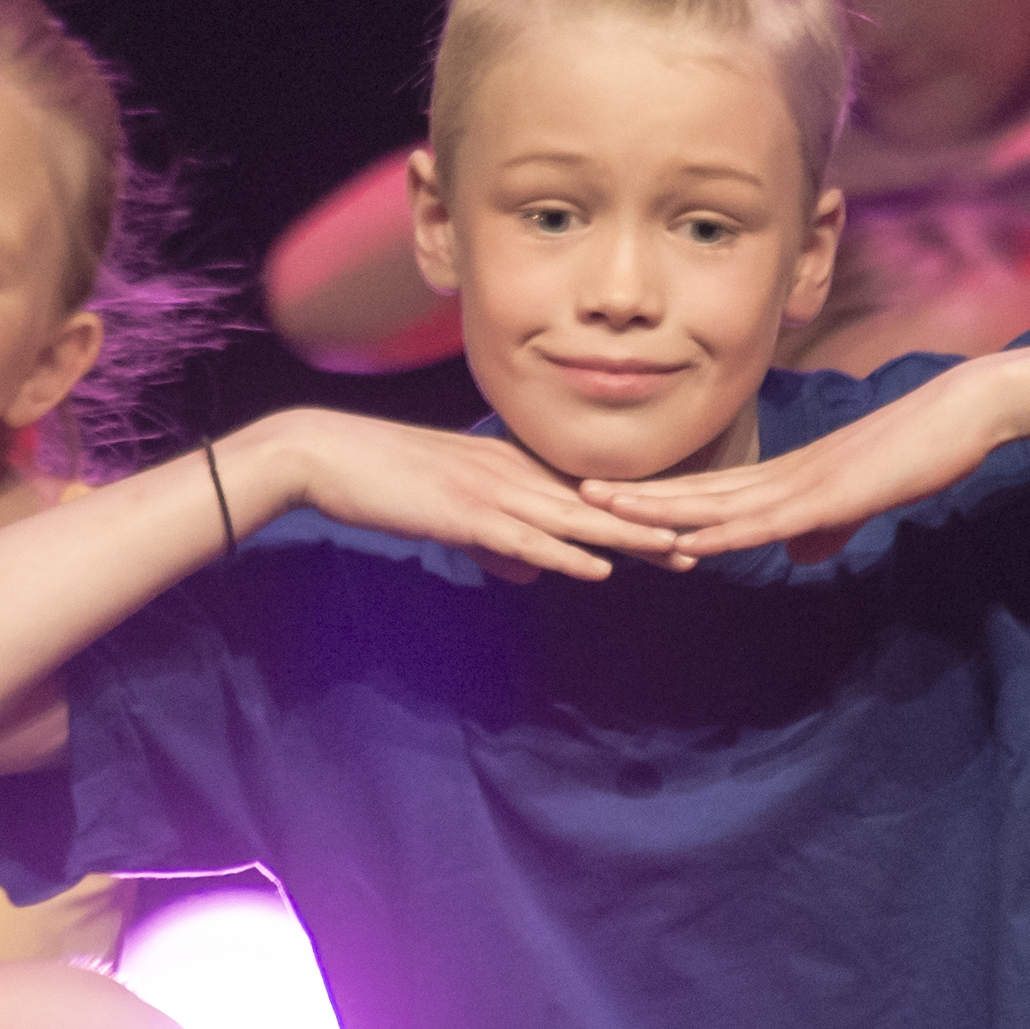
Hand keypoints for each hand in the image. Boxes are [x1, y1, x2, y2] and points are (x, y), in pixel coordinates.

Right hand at [268, 412, 686, 583]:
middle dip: (650, 524)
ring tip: (676, 553)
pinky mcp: (464, 513)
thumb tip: (531, 573)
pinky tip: (600, 567)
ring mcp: (490, 491)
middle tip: (704, 541)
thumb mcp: (447, 514)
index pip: (584, 495)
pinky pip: (525, 537)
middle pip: (594, 505)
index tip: (681, 526)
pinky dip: (565, 553)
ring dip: (627, 538)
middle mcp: (511, 473)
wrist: (326, 455)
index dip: (634, 512)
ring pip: (574, 519)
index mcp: (509, 467)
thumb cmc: (380, 482)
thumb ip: (494, 543)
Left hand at [574, 366, 1002, 563]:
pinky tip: (686, 541)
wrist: (962, 415)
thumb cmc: (919, 451)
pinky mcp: (827, 495)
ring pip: (716, 501)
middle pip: (696, 490)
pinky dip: (721, 531)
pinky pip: (764, 518)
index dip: (660, 499)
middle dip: (635, 497)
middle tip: (572, 495)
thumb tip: (800, 553)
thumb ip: (828, 526)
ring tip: (602, 510)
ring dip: (659, 509)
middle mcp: (783, 473)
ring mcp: (802, 482)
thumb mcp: (864, 499)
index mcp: (788, 475)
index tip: (610, 502)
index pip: (711, 491)